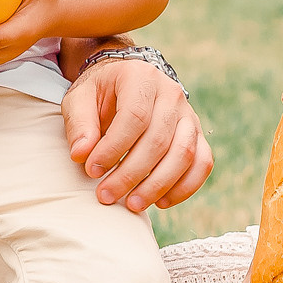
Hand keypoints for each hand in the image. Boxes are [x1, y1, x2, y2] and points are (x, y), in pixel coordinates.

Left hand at [62, 53, 212, 211]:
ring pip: (184, 154)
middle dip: (130, 174)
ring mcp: (188, 115)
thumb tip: (81, 154)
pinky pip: (202, 163)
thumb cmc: (101, 93)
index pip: (134, 117)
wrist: (127, 83)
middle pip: (158, 140)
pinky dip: (185, 187)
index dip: (113, 148)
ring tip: (132, 205)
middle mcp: (171, 94)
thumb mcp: (80, 99)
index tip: (92, 170)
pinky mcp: (197, 134)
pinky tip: (161, 202)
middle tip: (106, 195)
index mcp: (141, 77)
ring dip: (158, 185)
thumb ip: (79, 124)